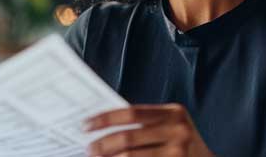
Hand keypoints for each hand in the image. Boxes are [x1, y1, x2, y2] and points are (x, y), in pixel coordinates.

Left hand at [84, 104, 214, 156]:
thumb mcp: (170, 125)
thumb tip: (102, 125)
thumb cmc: (180, 143)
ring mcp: (178, 153)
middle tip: (89, 149)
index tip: (85, 125)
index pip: (131, 112)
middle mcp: (178, 131)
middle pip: (128, 137)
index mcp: (173, 113)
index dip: (105, 119)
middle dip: (103, 145)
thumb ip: (144, 123)